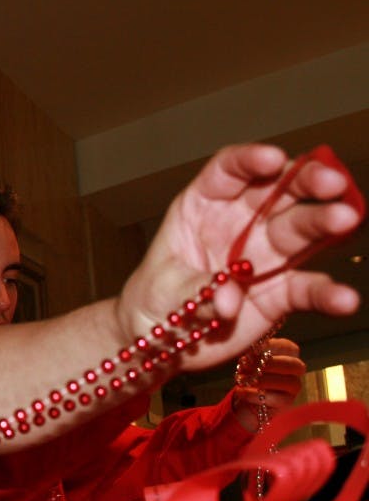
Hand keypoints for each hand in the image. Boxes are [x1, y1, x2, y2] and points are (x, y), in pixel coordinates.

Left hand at [118, 144, 362, 372]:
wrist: (161, 340)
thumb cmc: (154, 300)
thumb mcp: (161, 292)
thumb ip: (194, 293)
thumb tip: (227, 300)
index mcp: (203, 206)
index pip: (229, 172)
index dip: (251, 161)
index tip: (273, 160)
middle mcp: (240, 222)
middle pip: (276, 193)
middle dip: (305, 182)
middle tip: (332, 182)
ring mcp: (264, 255)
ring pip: (299, 231)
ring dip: (324, 223)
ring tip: (346, 220)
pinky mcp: (279, 291)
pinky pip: (307, 289)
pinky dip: (327, 294)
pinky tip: (344, 300)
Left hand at [232, 337, 305, 432]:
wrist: (245, 395)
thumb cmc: (248, 372)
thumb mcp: (247, 361)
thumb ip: (251, 354)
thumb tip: (247, 352)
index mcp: (288, 354)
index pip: (288, 347)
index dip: (271, 347)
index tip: (251, 349)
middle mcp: (295, 370)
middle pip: (293, 364)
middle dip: (269, 364)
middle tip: (246, 364)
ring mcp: (293, 387)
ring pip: (289, 382)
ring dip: (263, 380)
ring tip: (241, 379)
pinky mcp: (287, 402)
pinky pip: (277, 399)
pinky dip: (256, 395)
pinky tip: (241, 391)